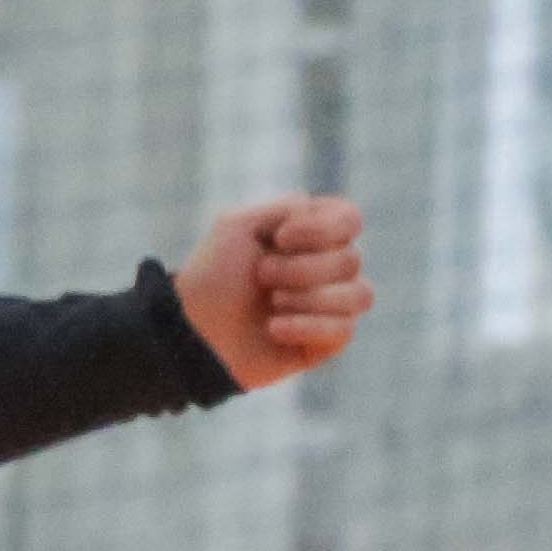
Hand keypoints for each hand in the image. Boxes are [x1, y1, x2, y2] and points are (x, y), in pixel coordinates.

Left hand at [171, 196, 368, 391]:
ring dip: (309, 298)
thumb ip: (286, 208)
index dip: (322, 229)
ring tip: (271, 306)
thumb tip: (319, 208)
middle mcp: (326, 268)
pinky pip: (344, 330)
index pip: (350, 220)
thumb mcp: (238, 225)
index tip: (280, 238)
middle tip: (260, 277)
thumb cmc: (211, 277)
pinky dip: (306, 327)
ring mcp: (329, 306)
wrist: (192, 332)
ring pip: (359, 295)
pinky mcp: (325, 343)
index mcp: (311, 235)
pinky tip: (273, 329)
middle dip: (301, 269)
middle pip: (351, 259)